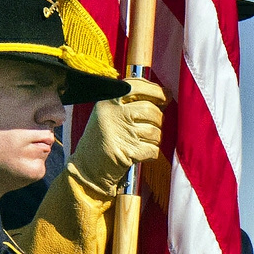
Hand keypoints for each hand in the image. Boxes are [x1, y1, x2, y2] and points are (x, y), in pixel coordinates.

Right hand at [69, 78, 165, 193]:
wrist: (87, 168)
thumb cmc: (104, 139)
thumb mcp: (110, 114)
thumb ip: (132, 102)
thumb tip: (166, 94)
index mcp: (108, 101)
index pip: (137, 85)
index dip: (156, 90)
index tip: (166, 96)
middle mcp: (113, 113)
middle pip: (151, 110)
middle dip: (158, 120)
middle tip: (150, 127)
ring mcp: (120, 132)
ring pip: (155, 131)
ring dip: (154, 139)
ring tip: (142, 142)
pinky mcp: (127, 151)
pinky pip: (153, 150)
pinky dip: (151, 154)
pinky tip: (141, 153)